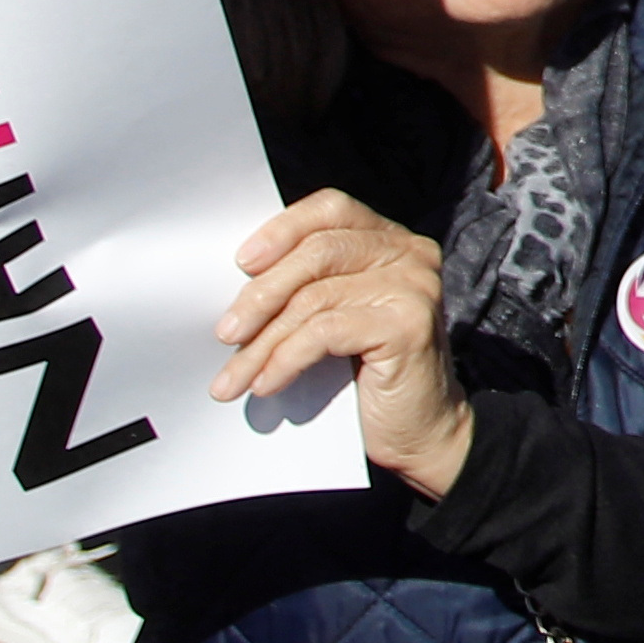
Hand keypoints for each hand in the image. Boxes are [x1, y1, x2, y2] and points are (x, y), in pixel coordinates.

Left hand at [217, 188, 467, 493]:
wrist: (420, 433)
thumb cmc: (368, 375)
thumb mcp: (335, 316)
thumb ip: (309, 285)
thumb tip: (238, 281)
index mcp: (392, 240)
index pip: (331, 209)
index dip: (282, 229)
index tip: (241, 263)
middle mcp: (410, 254)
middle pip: (318, 252)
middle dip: (261, 295)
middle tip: (224, 333)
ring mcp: (414, 286)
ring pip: (315, 298)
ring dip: (263, 342)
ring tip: (234, 377)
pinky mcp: (408, 324)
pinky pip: (325, 332)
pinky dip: (286, 359)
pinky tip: (268, 384)